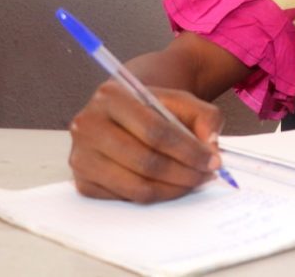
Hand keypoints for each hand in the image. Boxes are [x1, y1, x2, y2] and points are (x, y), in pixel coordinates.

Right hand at [68, 80, 223, 202]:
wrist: (128, 110)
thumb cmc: (156, 107)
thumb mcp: (185, 101)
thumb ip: (206, 117)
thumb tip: (211, 147)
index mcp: (111, 96)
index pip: (155, 130)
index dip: (189, 150)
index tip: (214, 161)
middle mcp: (88, 125)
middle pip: (144, 161)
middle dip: (184, 173)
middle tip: (207, 175)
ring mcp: (81, 155)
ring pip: (134, 185)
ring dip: (172, 189)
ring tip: (194, 181)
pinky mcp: (82, 181)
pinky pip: (123, 198)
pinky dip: (153, 195)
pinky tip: (170, 185)